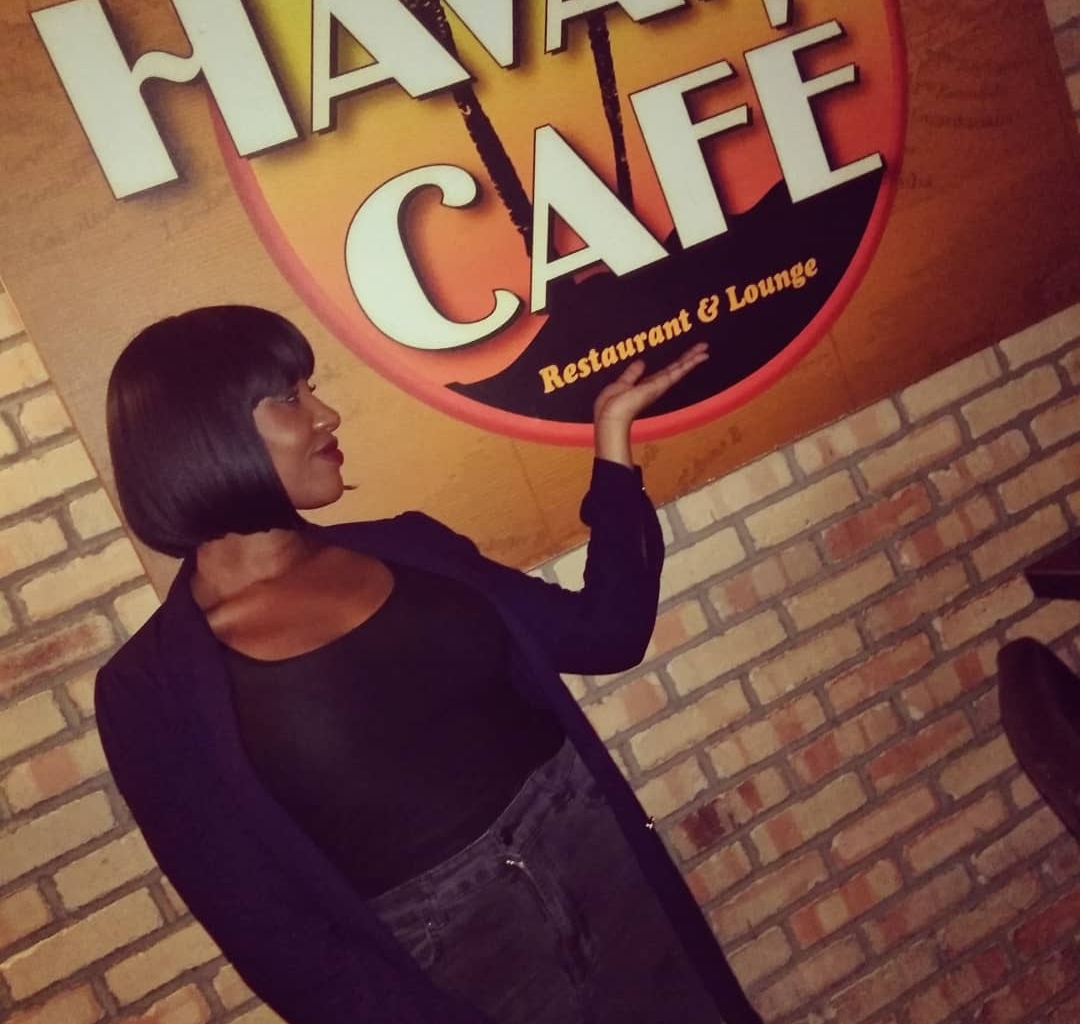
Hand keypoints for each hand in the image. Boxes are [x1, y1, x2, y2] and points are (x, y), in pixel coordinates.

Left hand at [593, 342, 709, 465]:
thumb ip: (632, 373)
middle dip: (689, 358)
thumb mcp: (621, 383)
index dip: (676, 363)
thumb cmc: (611, 405)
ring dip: (693, 358)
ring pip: (679, 369)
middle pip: (676, 369)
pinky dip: (688, 364)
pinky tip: (698, 357)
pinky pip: (677, 371)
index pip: (665, 371)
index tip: (686, 356)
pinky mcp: (660, 385)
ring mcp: (659, 386)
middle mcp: (656, 386)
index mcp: (647, 385)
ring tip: (705, 348)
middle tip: (703, 347)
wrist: (610, 416)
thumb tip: (641, 362)